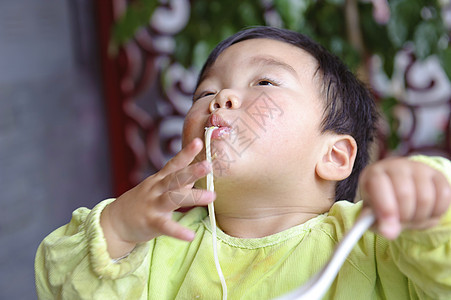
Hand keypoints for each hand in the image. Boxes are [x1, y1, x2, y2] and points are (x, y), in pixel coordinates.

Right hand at [100, 138, 215, 257]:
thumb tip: (195, 172)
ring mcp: (152, 205)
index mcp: (159, 179)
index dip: (186, 153)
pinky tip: (191, 236)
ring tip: (212, 196)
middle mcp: (156, 189)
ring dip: (192, 196)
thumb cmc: (143, 202)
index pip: (174, 164)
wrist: (115, 222)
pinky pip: (166, 227)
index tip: (199, 142)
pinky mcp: (151, 223)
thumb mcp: (158, 188)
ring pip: (173, 198)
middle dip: (191, 171)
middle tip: (208, 165)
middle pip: (174, 178)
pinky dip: (178, 231)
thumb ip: (177, 181)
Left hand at [359, 157, 450, 239]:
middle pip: (404, 194)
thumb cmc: (382, 203)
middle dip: (403, 217)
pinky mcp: (437, 175)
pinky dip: (436, 212)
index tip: (389, 230)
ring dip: (419, 217)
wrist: (399, 191)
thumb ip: (378, 223)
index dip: (385, 209)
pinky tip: (425, 213)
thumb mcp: (372, 214)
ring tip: (411, 218)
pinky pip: (444, 197)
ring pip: (425, 198)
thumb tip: (389, 233)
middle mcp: (397, 166)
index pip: (379, 185)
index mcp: (375, 173)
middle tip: (401, 223)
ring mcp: (419, 168)